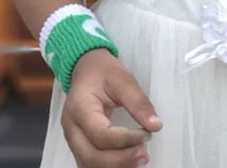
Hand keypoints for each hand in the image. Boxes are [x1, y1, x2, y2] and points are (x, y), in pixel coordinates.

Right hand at [61, 48, 162, 167]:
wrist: (86, 68)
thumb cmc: (103, 71)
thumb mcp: (123, 78)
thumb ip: (138, 102)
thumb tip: (156, 125)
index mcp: (79, 107)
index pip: (101, 134)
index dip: (126, 140)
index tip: (147, 134)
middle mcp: (71, 127)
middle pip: (91, 156)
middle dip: (121, 160)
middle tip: (144, 153)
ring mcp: (72, 138)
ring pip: (89, 164)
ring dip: (116, 166)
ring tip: (140, 158)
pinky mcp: (78, 144)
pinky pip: (90, 162)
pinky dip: (109, 165)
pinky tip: (127, 160)